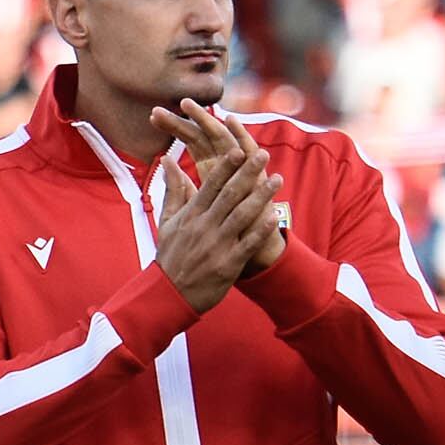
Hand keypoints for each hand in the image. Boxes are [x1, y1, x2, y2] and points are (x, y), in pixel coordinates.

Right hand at [150, 104, 282, 310]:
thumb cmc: (170, 256)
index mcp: (191, 216)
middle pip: (229, 195)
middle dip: (247, 174)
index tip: (238, 150)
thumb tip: (168, 162)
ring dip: (260, 197)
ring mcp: (216, 245)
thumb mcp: (167, 221)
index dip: (225, 167)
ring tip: (277, 180)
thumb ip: (173, 190)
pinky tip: (275, 217)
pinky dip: (261, 231)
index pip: (209, 186)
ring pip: (241, 216)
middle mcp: (204, 227)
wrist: (168, 294)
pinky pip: (247, 244)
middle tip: (263, 155)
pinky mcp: (227, 264)